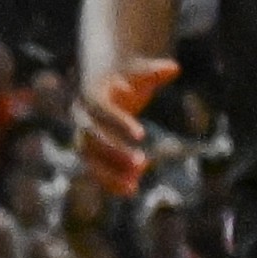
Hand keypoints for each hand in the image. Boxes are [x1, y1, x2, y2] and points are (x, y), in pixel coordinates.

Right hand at [78, 57, 174, 194]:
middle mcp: (82, 116)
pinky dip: (109, 182)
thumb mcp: (138, 73)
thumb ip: (154, 72)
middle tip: (143, 161)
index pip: (101, 109)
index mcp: (92, 94)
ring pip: (89, 158)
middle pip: (91, 136)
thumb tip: (174, 67)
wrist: (102, 87)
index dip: (119, 122)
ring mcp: (83, 136)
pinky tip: (132, 190)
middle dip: (114, 151)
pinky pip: (94, 170)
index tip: (142, 135)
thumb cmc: (124, 79)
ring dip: (108, 172)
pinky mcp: (89, 153)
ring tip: (134, 184)